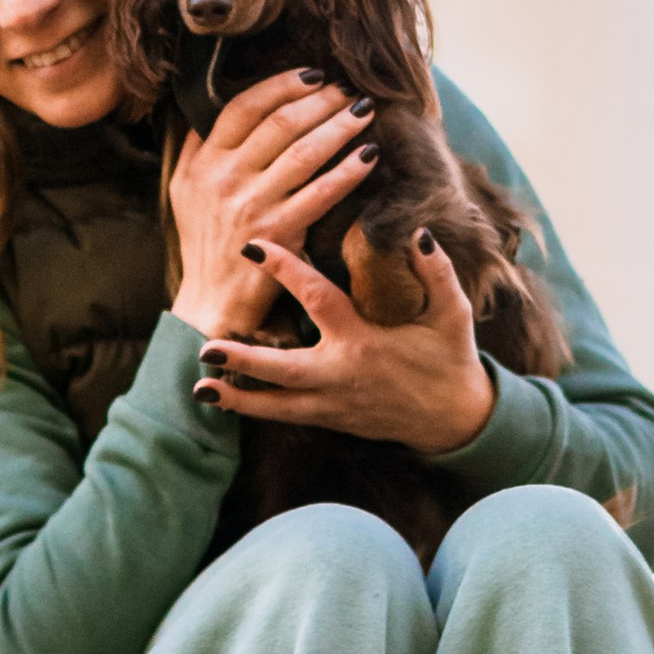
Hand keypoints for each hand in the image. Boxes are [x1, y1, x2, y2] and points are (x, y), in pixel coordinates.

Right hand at [168, 69, 376, 338]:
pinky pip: (322, 192)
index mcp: (203, 163)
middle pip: (279, 122)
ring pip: (304, 151)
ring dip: (339, 126)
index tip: (313, 75)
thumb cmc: (206, 244)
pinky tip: (369, 156)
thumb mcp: (184, 191)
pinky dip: (349, 170)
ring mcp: (252, 205)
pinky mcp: (279, 232)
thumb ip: (199, 147)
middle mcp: (224, 179)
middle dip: (320, 100)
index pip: (243, 106)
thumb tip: (216, 104)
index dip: (282, 84)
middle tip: (347, 90)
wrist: (212, 303)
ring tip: (364, 112)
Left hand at [192, 232, 496, 456]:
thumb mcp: (452, 314)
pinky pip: (286, 416)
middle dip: (243, 360)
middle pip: (282, 370)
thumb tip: (419, 233)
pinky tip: (225, 403)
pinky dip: (255, 411)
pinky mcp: (331, 420)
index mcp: (363, 342)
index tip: (252, 247)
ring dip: (237, 398)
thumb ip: (437, 272)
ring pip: (276, 406)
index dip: (285, 270)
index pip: (317, 299)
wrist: (454, 419)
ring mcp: (333, 404)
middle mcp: (341, 375)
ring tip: (199, 389)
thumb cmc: (450, 359)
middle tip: (204, 347)